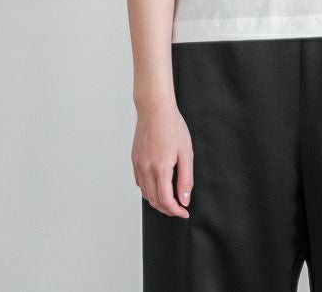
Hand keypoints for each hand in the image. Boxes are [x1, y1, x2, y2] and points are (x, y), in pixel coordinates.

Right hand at [132, 100, 193, 217]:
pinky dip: (148, 190)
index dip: (175, 211)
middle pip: (154, 201)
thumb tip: (184, 198)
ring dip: (157, 201)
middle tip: (179, 208)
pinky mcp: (135, 159)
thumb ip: (186, 178)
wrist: (155, 109)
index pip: (166, 201)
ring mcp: (138, 165)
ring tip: (170, 199)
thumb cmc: (172, 126)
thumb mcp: (186, 152)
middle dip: (167, 209)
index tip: (184, 212)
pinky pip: (140, 182)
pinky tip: (157, 186)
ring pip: (145, 193)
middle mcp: (146, 169)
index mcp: (160, 169)